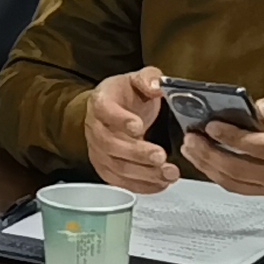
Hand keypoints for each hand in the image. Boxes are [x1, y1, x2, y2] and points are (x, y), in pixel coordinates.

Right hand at [77, 70, 181, 194]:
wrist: (114, 109)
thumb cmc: (126, 95)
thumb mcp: (138, 78)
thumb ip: (149, 78)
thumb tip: (156, 87)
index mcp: (101, 101)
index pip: (104, 110)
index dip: (120, 119)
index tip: (138, 126)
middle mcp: (95, 127)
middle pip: (110, 144)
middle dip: (137, 153)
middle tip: (160, 156)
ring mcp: (98, 150)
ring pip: (116, 166)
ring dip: (144, 173)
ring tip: (168, 172)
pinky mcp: (105, 167)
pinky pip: (120, 181)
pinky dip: (141, 185)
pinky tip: (160, 183)